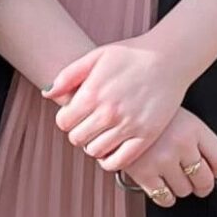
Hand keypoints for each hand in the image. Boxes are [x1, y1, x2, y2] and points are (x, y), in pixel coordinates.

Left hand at [46, 34, 192, 172]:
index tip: (76, 114)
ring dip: (94, 145)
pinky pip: (119, 162)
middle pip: (77, 139)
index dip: (67, 119)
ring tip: (102, 134)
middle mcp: (108, 112)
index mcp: (92, 93)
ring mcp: (128, 126)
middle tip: (89, 124)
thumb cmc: (132, 55)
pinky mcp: (146, 136)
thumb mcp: (96, 56)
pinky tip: (112, 148)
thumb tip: (47, 93)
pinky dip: (110, 160)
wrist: (169, 59)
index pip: (63, 122)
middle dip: (79, 132)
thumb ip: (68, 75)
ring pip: (95, 152)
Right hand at [122, 111, 216, 205]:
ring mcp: (162, 159)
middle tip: (198, 183)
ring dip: (181, 188)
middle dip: (202, 184)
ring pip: (184, 190)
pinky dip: (166, 197)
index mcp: (193, 128)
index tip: (214, 172)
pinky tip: (163, 187)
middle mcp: (180, 144)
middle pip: (205, 180)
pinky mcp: (143, 172)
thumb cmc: (147, 112)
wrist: (117, 109)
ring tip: (174, 178)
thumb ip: (195, 137)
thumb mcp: (178, 114)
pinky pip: (163, 197)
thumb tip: (211, 166)